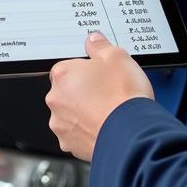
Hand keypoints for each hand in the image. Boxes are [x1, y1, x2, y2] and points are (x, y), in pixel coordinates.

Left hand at [46, 32, 153, 159]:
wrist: (130, 133)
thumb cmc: (122, 96)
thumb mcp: (117, 56)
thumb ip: (100, 46)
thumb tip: (94, 41)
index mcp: (63, 75)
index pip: (67, 66)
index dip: (85, 68)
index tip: (98, 71)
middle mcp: (56, 100)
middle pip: (67, 90)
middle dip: (83, 89)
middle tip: (106, 88)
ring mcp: (62, 125)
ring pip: (71, 113)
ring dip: (85, 110)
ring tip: (109, 108)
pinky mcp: (71, 145)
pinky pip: (78, 133)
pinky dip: (89, 129)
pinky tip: (106, 124)